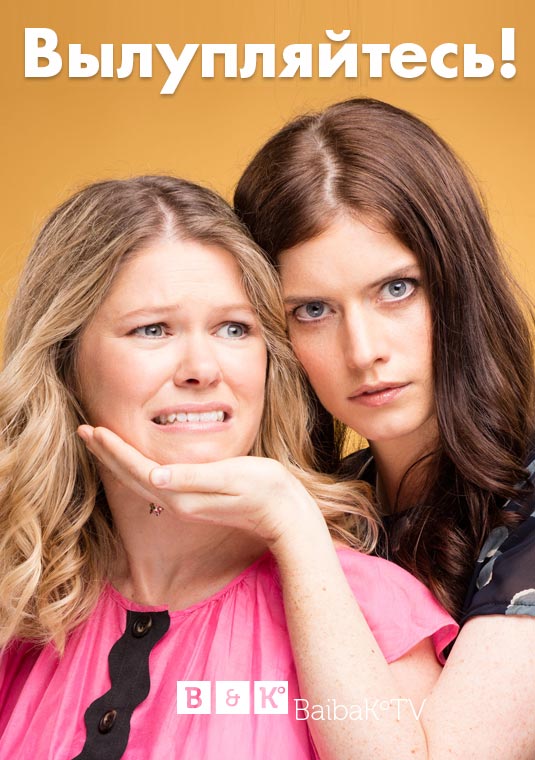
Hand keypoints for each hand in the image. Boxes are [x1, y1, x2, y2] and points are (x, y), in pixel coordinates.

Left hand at [77, 425, 323, 547]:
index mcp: (181, 495)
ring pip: (141, 478)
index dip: (114, 450)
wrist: (286, 515)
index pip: (137, 469)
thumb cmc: (265, 490)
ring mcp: (186, 502)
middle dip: (107, 453)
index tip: (93, 429)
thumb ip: (193, 477)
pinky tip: (139, 458)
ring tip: (103, 442)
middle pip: (132, 476)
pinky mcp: (195, 499)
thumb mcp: (232, 477)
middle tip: (85, 431)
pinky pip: (155, 480)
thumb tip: (155, 477)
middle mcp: (177, 502)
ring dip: (119, 459)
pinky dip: (138, 465)